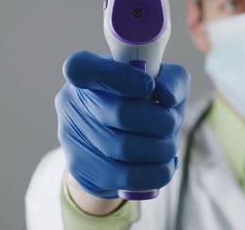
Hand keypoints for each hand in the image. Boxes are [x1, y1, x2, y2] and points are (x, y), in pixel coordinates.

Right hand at [56, 51, 189, 199]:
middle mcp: (72, 100)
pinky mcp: (81, 169)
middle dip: (158, 121)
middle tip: (171, 123)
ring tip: (169, 145)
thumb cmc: (143, 104)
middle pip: (120, 113)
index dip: (119, 77)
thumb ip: (171, 80)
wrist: (114, 146)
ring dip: (161, 149)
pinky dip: (156, 172)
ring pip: (125, 149)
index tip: (149, 85)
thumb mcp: (162, 84)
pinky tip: (165, 165)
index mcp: (86, 70)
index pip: (82, 67)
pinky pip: (126, 177)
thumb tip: (166, 96)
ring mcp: (72, 136)